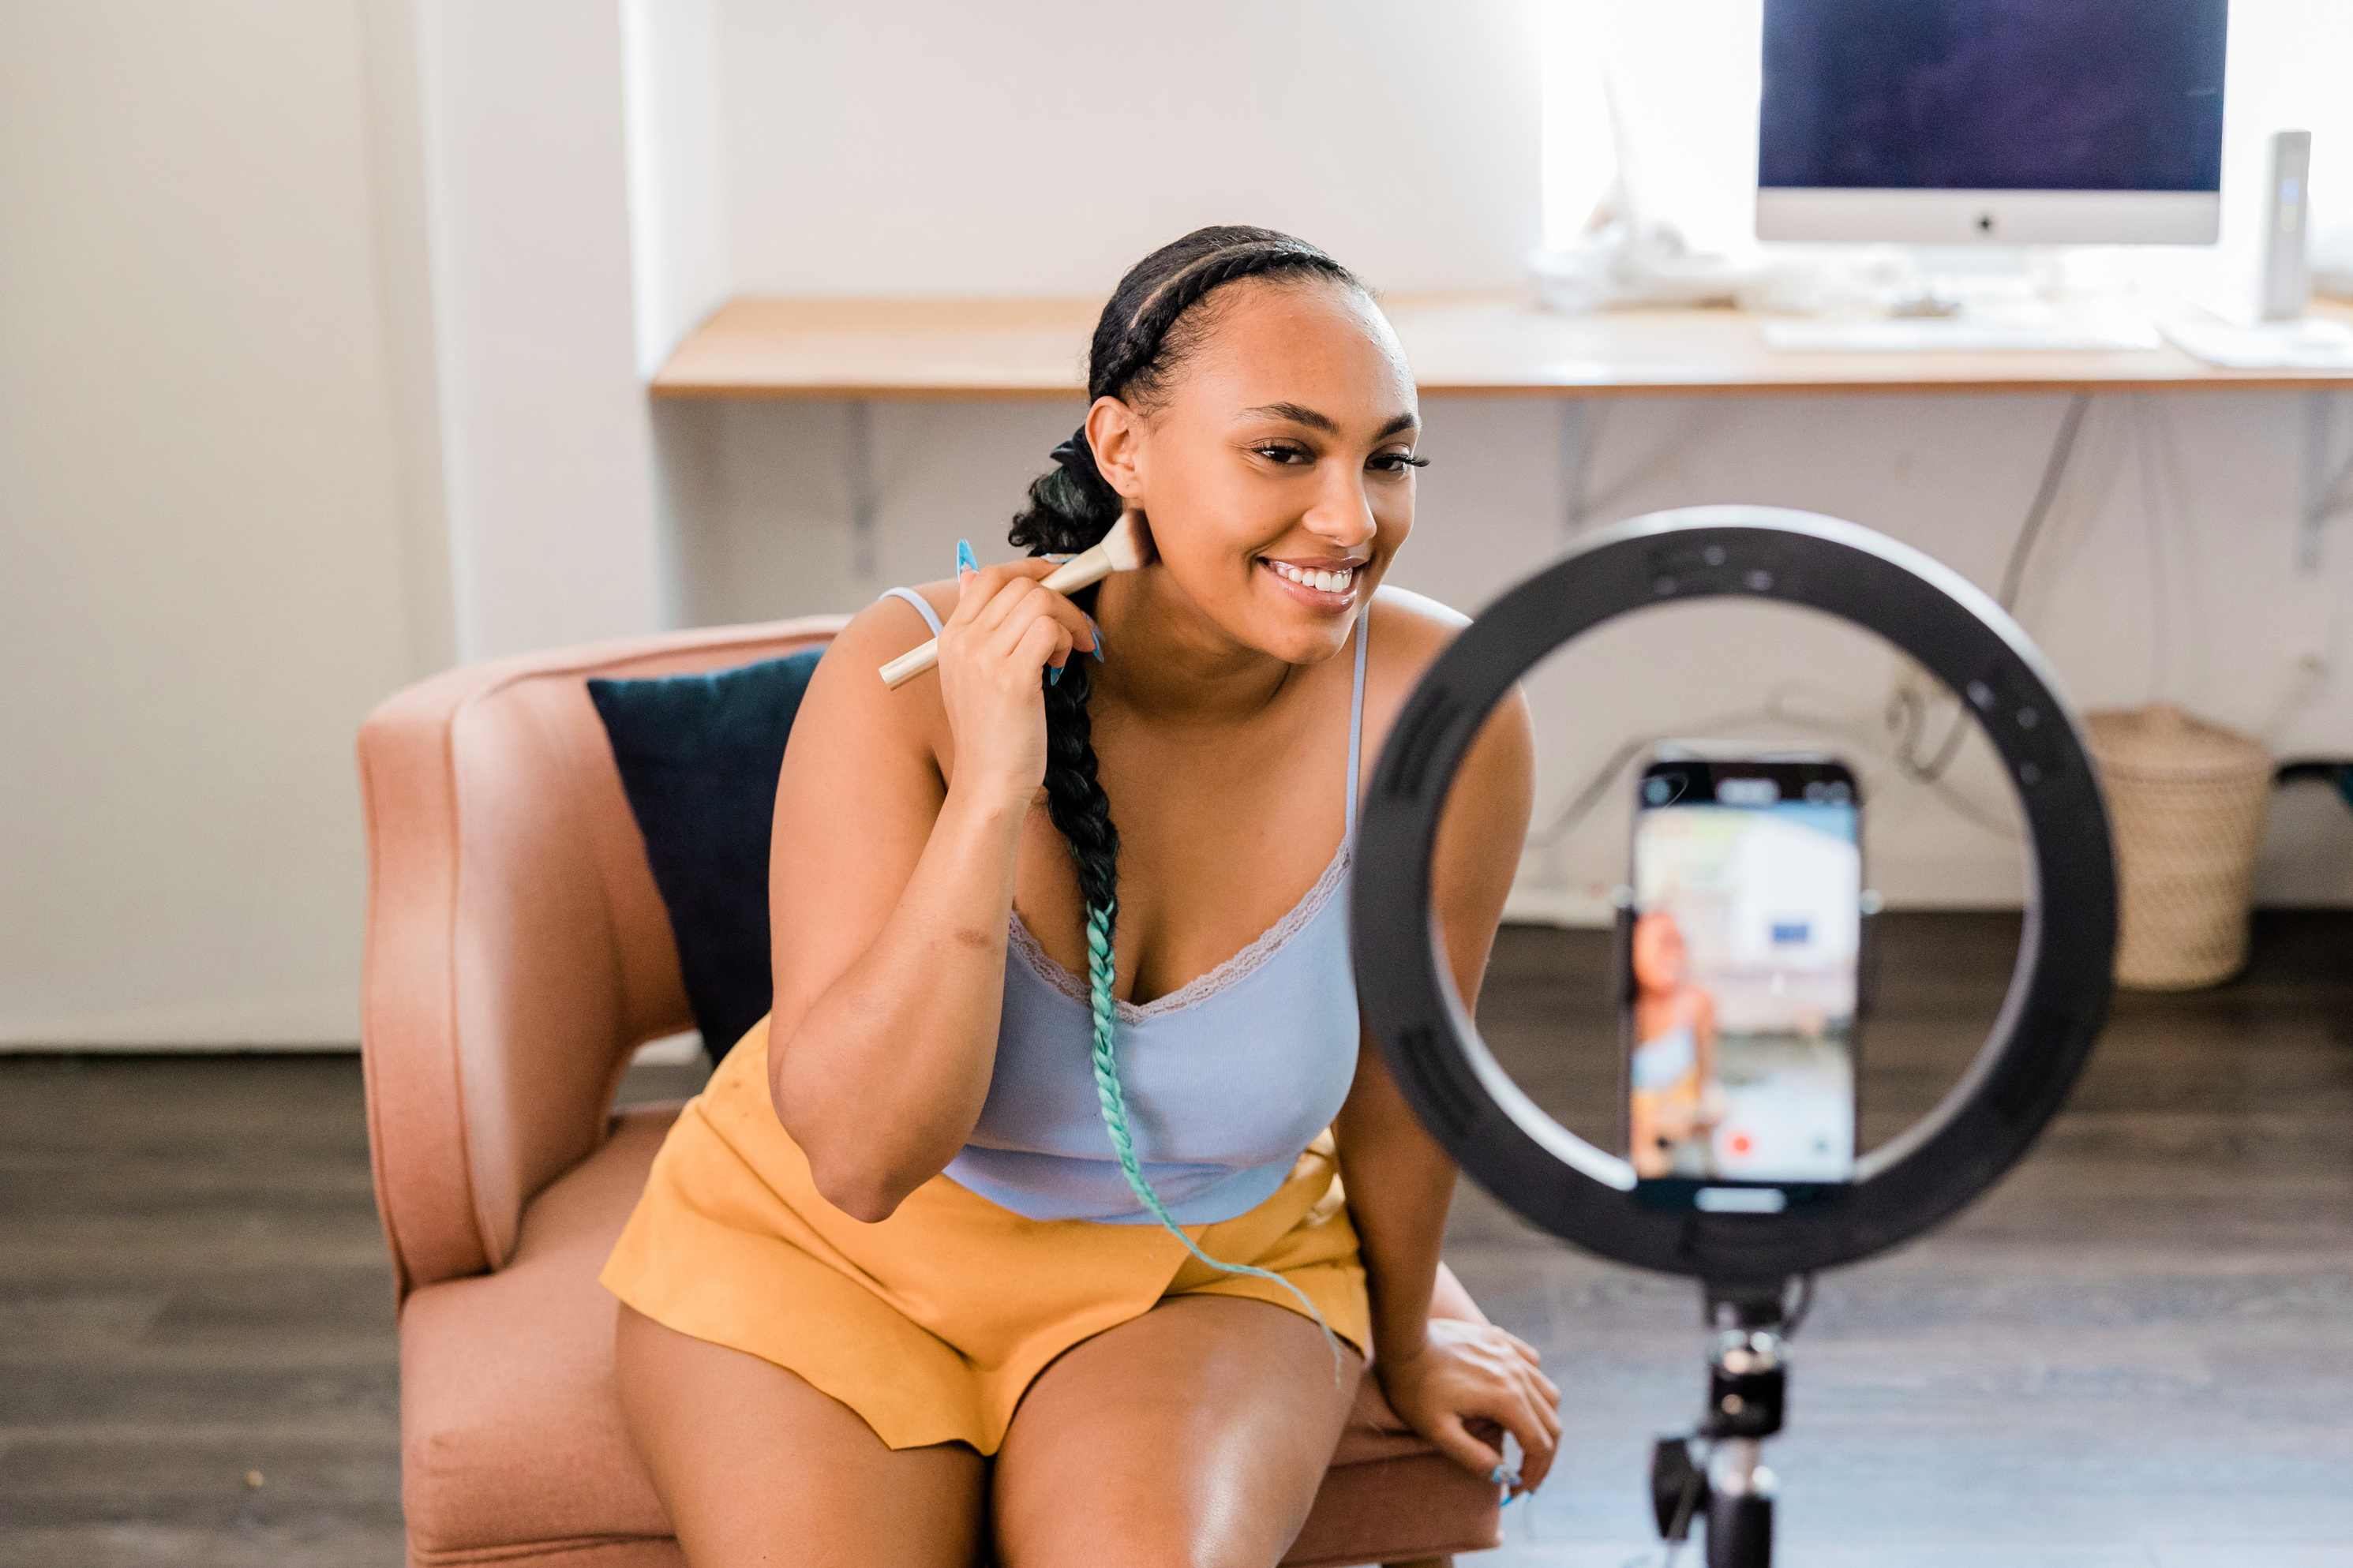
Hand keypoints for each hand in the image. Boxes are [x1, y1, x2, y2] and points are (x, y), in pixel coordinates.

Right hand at [936, 557, 1098, 809]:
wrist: (988, 783)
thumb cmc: (992, 732)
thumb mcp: (972, 674)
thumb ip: (977, 626)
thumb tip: (972, 574)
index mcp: (951, 637)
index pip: (989, 575)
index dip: (1031, 568)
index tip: (1060, 578)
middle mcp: (962, 642)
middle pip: (1020, 584)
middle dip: (1061, 598)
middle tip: (1077, 629)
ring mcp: (984, 659)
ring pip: (1040, 601)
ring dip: (1068, 620)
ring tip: (1068, 651)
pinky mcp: (1011, 678)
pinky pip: (1049, 629)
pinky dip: (1067, 638)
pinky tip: (1062, 665)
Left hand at [1378, 1318, 1560, 1499]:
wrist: (1401, 1338)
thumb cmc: (1413, 1387)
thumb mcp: (1437, 1432)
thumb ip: (1473, 1458)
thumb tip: (1502, 1474)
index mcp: (1506, 1399)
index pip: (1539, 1445)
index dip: (1534, 1474)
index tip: (1518, 1491)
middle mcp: (1517, 1374)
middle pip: (1550, 1422)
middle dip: (1543, 1456)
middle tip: (1526, 1476)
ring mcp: (1511, 1353)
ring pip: (1548, 1393)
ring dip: (1543, 1423)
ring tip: (1527, 1442)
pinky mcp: (1501, 1341)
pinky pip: (1532, 1364)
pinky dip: (1534, 1387)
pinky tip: (1520, 1397)